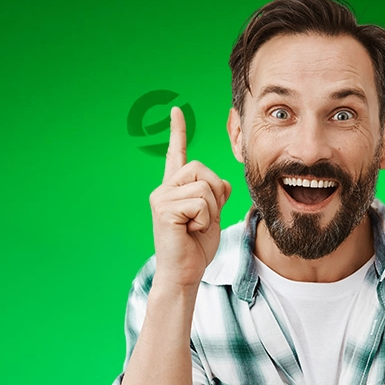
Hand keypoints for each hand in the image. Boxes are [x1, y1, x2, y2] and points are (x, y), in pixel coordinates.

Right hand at [149, 106, 232, 288]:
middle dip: (215, 194)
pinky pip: (200, 203)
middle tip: (202, 219)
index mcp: (175, 189)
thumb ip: (215, 196)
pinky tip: (190, 231)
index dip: (178, 132)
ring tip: (195, 227)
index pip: (177, 155)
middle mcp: (165, 189)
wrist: (184, 273)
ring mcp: (162, 197)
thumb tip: (223, 184)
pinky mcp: (164, 208)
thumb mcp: (212, 216)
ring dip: (210, 211)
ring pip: (205, 187)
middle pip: (203, 169)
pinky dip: (203, 220)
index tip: (176, 110)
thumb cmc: (196, 248)